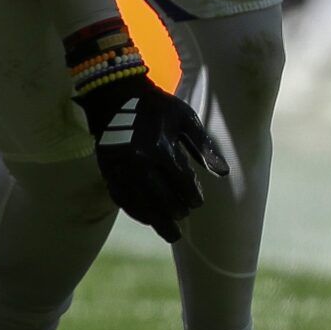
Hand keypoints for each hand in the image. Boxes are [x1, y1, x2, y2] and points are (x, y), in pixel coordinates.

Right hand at [76, 77, 228, 242]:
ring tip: (172, 234)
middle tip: (184, 215)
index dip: (193, 197)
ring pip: (142, 205)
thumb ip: (203, 146)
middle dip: (178, 212)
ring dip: (158, 222)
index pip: (182, 185)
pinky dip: (136, 212)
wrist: (114, 95)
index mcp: (160, 149)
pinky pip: (122, 200)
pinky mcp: (108, 171)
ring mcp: (120, 170)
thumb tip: (223, 173)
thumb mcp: (184, 118)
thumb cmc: (155, 105)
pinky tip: (147, 219)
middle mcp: (138, 164)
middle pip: (162, 201)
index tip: (197, 201)